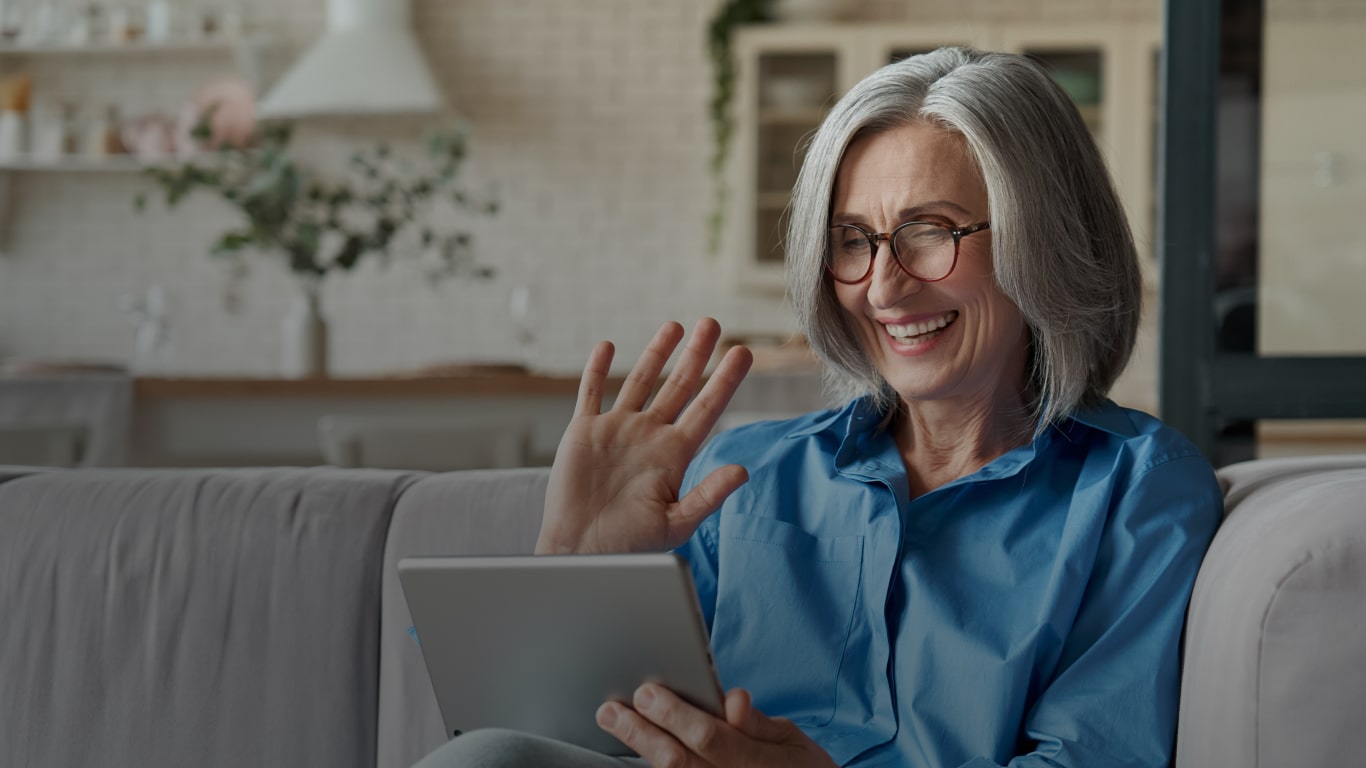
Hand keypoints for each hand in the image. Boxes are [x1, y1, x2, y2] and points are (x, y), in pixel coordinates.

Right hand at [536, 318, 753, 554]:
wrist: (581, 552)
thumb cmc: (630, 545)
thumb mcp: (676, 523)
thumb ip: (708, 495)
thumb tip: (742, 471)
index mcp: (675, 454)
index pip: (707, 408)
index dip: (725, 380)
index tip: (743, 352)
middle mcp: (649, 435)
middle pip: (679, 386)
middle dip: (696, 355)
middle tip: (713, 323)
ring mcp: (617, 430)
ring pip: (640, 381)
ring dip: (656, 353)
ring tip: (674, 326)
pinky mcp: (584, 432)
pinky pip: (591, 393)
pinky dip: (597, 369)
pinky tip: (607, 346)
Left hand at [597, 684, 838, 767]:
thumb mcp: (793, 740)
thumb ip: (759, 723)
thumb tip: (733, 701)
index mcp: (759, 763)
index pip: (708, 737)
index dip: (675, 715)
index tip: (647, 693)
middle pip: (679, 762)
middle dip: (642, 733)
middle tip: (612, 710)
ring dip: (639, 750)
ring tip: (615, 724)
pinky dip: (658, 767)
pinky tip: (635, 750)